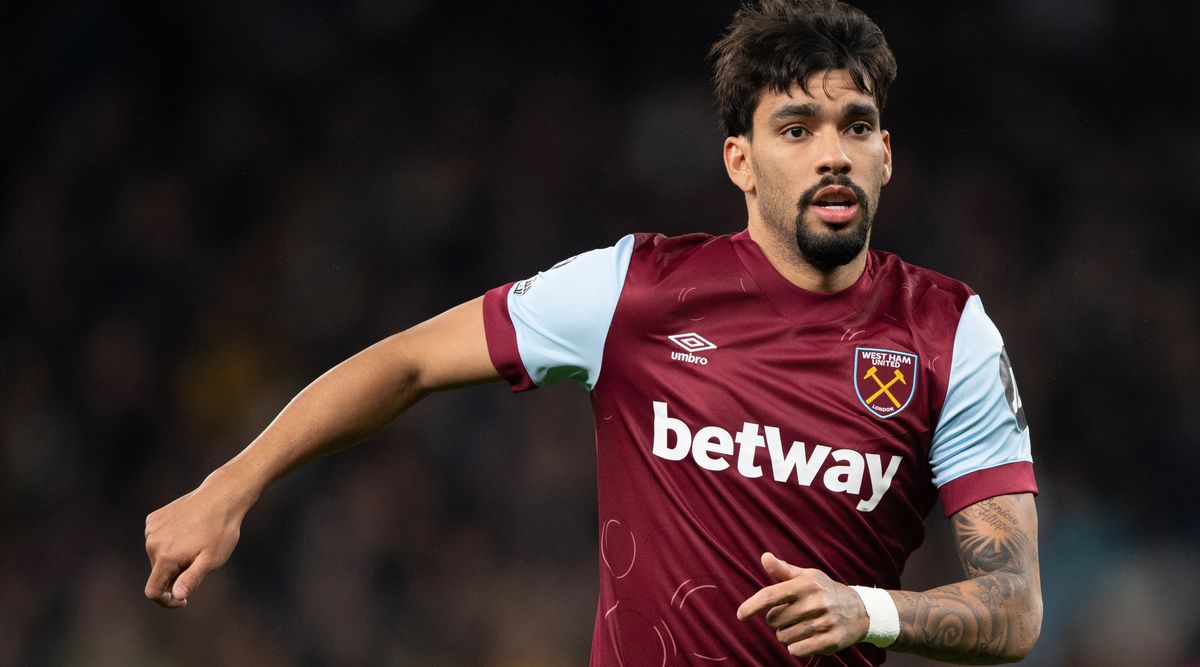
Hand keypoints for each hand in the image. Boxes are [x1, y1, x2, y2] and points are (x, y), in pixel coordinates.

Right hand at [143, 469, 251, 607]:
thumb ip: (192, 579)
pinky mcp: (154, 518)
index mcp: (165, 556)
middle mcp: (152, 542)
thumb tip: (177, 596)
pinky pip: (158, 538)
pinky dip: (170, 541)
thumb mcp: (211, 559)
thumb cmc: (221, 530)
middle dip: (176, 574)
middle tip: (200, 561)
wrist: (222, 496)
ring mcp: (151, 528)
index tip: (183, 601)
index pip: (153, 591)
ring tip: (197, 543)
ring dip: (173, 557)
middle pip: (158, 572)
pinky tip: (189, 530)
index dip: (166, 601)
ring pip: (158, 555)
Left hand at [736, 552, 869, 657]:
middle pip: (774, 620)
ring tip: (802, 625)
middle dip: (777, 620)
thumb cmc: (825, 591)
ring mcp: (823, 622)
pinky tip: (807, 638)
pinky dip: (796, 647)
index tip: (740, 615)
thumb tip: (764, 557)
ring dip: (787, 635)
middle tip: (792, 615)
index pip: (771, 595)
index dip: (752, 605)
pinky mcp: (830, 641)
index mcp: (805, 584)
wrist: (860, 610)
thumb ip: (783, 570)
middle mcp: (815, 602)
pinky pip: (797, 650)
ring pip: (784, 637)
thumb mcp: (807, 576)